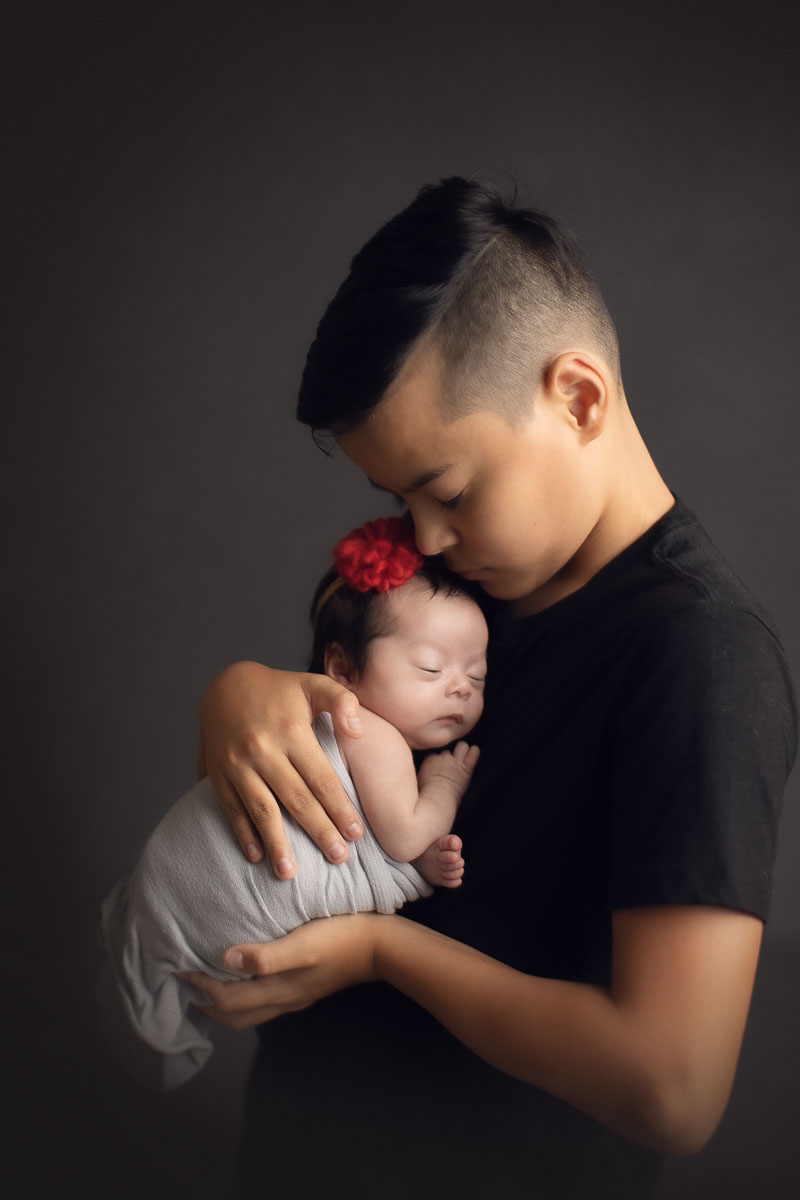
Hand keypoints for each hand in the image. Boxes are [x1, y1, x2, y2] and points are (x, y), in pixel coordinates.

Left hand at [178, 914, 385, 1029]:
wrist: (380, 947)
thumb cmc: (340, 938)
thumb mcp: (303, 943)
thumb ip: (266, 956)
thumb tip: (226, 958)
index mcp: (278, 989)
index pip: (226, 998)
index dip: (199, 986)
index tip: (178, 967)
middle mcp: (282, 999)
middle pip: (233, 1014)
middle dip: (205, 1002)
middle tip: (183, 981)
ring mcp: (295, 997)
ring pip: (248, 1011)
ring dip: (223, 1001)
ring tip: (206, 981)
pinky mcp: (304, 989)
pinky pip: (263, 1002)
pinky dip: (243, 996)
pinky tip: (244, 977)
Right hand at [198, 662, 365, 876]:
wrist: (223, 685)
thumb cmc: (278, 689)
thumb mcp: (312, 683)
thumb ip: (342, 700)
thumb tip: (359, 731)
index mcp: (291, 730)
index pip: (321, 778)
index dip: (340, 807)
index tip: (356, 834)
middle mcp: (263, 749)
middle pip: (296, 799)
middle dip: (319, 832)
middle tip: (339, 858)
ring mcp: (237, 764)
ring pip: (261, 810)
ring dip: (277, 843)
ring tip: (290, 874)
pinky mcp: (217, 774)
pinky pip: (231, 808)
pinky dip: (243, 834)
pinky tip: (257, 856)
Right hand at [416, 741, 479, 805]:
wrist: (439, 799)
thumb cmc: (427, 795)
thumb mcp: (416, 781)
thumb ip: (418, 773)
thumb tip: (414, 772)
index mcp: (430, 760)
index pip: (434, 753)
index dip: (436, 760)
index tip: (436, 767)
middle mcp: (443, 758)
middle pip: (447, 751)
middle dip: (449, 756)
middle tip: (450, 765)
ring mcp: (456, 762)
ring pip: (462, 746)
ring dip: (462, 750)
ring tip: (463, 756)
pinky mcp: (467, 767)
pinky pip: (473, 753)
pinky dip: (475, 752)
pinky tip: (474, 752)